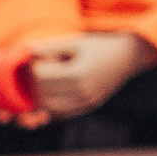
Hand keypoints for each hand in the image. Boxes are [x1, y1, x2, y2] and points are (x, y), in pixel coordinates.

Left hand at [25, 33, 156, 122]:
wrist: (129, 57)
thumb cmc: (102, 46)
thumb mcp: (77, 43)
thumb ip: (51, 47)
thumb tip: (27, 49)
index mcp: (78, 75)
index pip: (42, 77)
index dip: (36, 67)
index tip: (41, 57)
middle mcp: (82, 92)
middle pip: (43, 93)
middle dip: (38, 81)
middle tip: (45, 68)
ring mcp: (86, 102)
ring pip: (51, 107)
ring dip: (44, 95)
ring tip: (50, 80)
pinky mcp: (89, 107)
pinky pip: (63, 112)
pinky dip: (55, 104)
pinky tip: (58, 90)